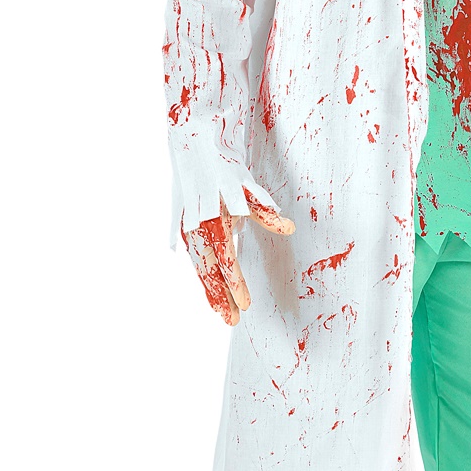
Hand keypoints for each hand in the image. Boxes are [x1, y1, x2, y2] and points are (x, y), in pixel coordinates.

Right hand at [183, 185, 295, 325]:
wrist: (196, 150)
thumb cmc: (227, 172)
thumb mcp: (250, 190)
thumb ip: (266, 213)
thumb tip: (289, 228)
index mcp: (213, 221)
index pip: (226, 261)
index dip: (236, 284)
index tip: (245, 304)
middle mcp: (196, 229)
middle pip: (209, 272)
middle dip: (220, 297)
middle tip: (232, 320)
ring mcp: (186, 230)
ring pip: (198, 268)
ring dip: (210, 291)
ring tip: (222, 311)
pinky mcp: (182, 229)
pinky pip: (193, 258)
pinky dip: (201, 275)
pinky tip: (209, 289)